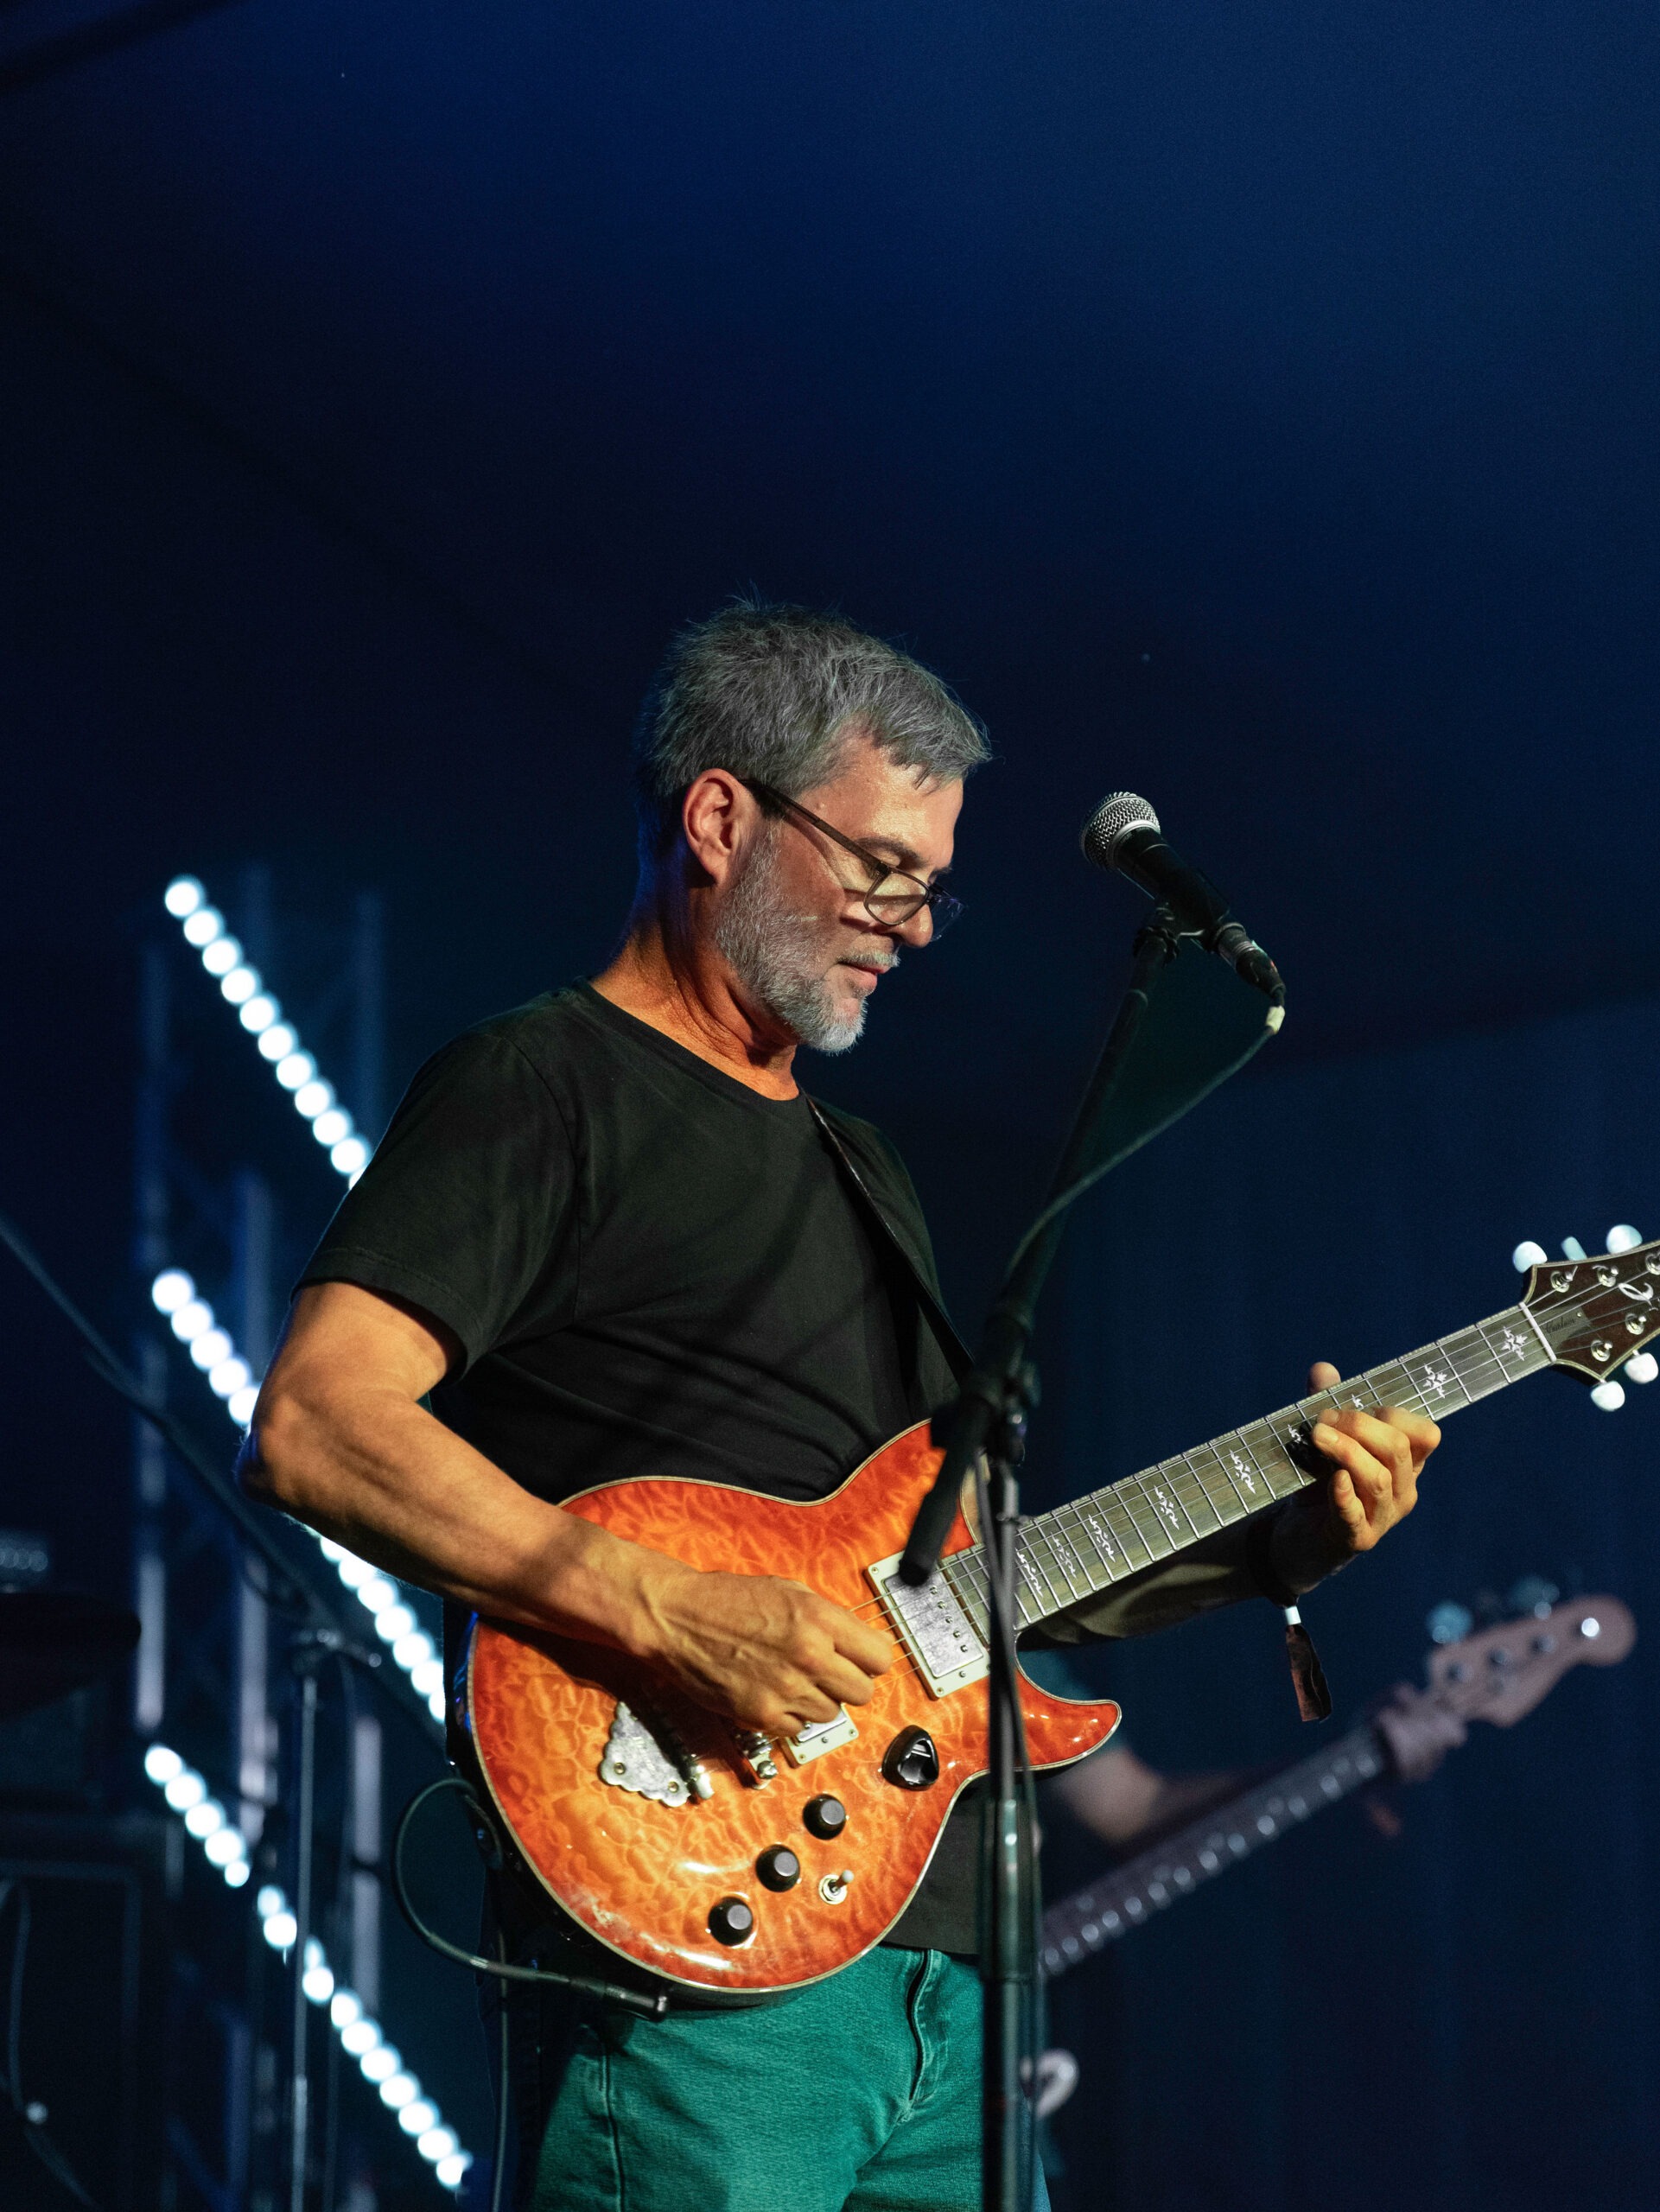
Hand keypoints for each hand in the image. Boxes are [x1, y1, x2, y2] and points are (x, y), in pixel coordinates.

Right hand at [628, 1558, 895, 1737]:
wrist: (677, 1618)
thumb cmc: (727, 1599)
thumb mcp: (789, 1591)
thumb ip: (828, 1619)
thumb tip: (857, 1644)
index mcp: (819, 1619)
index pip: (880, 1657)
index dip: (869, 1659)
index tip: (860, 1659)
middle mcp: (808, 1656)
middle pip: (862, 1692)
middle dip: (848, 1683)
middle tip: (827, 1673)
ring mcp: (785, 1689)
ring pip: (830, 1714)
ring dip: (816, 1700)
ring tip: (790, 1678)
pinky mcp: (761, 1715)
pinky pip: (797, 1728)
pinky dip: (789, 1716)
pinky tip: (772, 1692)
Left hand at [1271, 1360, 1440, 1588]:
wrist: (1298, 1537)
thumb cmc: (1321, 1483)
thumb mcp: (1326, 1442)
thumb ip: (1326, 1404)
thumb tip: (1323, 1369)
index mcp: (1405, 1464)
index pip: (1425, 1434)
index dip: (1392, 1413)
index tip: (1351, 1408)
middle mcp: (1403, 1491)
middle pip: (1396, 1448)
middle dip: (1359, 1425)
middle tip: (1321, 1420)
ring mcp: (1383, 1518)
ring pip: (1378, 1478)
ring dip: (1345, 1450)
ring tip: (1316, 1436)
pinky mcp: (1356, 1538)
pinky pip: (1355, 1514)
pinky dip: (1344, 1494)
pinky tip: (1334, 1479)